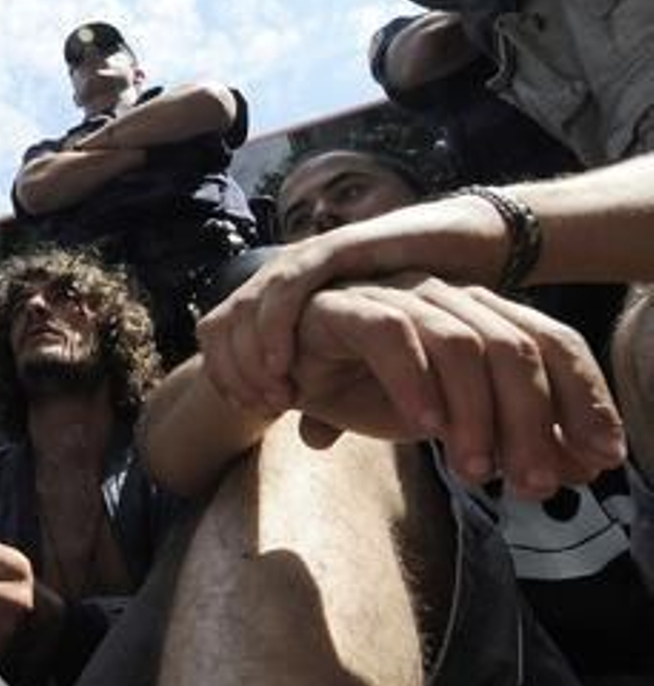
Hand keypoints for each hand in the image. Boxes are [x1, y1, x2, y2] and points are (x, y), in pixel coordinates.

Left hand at [197, 196, 505, 413]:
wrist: (464, 251)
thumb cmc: (415, 316)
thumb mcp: (361, 362)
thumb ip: (336, 396)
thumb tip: (312, 438)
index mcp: (282, 302)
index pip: (221, 334)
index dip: (221, 372)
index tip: (242, 410)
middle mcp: (286, 277)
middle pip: (223, 321)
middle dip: (227, 368)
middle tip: (252, 408)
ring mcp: (306, 258)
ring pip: (247, 306)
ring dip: (248, 354)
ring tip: (271, 396)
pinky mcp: (332, 247)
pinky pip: (287, 286)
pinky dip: (274, 324)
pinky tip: (280, 363)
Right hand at [287, 276, 624, 498]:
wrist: (276, 376)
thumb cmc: (361, 391)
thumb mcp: (444, 424)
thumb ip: (506, 440)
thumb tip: (577, 471)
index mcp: (480, 316)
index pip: (554, 343)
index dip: (585, 400)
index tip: (601, 459)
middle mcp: (446, 297)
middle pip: (516, 349)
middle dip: (532, 424)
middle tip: (531, 485)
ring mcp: (395, 295)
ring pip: (462, 343)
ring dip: (476, 414)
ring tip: (472, 470)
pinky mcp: (344, 306)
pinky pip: (391, 333)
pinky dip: (413, 381)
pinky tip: (423, 428)